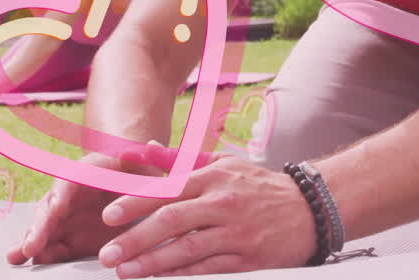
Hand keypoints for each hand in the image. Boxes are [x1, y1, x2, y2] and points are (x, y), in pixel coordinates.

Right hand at [5, 153, 144, 266]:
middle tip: (31, 246)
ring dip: (31, 243)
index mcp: (83, 174)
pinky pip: (52, 248)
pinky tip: (26, 263)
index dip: (62, 195)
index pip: (69, 183)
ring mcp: (65, 220)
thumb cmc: (136, 170)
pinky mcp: (69, 240)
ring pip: (43, 231)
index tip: (57, 208)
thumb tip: (133, 150)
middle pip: (49, 210)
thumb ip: (136, 157)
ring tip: (16, 257)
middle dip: (39, 228)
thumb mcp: (141, 162)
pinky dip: (41, 256)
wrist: (133, 186)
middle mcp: (67, 197)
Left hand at [96, 156, 317, 277]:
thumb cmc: (259, 186)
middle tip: (108, 253)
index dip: (136, 203)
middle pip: (172, 221)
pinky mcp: (247, 258)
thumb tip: (144, 151)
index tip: (108, 216)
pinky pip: (209, 268)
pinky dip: (183, 274)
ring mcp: (236, 232)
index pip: (168, 190)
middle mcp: (223, 203)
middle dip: (136, 238)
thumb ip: (181, 160)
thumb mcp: (223, 164)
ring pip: (188, 249)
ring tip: (125, 272)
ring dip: (153, 263)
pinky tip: (161, 279)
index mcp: (214, 178)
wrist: (310, 208)